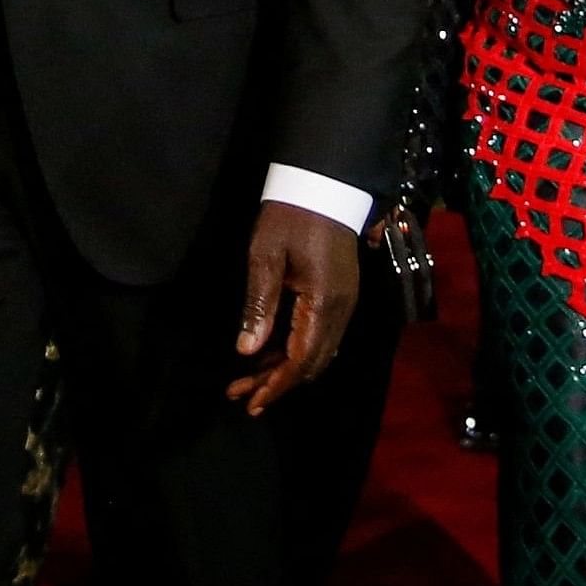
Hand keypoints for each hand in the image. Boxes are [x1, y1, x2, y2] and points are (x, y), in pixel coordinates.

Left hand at [226, 201, 360, 414]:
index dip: (276, 384)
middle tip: (240, 396)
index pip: (301, 359)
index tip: (251, 401)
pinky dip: (296, 352)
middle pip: (312, 363)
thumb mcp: (265, 256)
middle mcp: (341, 310)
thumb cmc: (290, 216)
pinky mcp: (340, 296)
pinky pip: (321, 336)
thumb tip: (247, 350)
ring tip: (249, 382)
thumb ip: (259, 305)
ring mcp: (345, 304)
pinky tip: (270, 355)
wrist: (324, 184)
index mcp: (323, 303)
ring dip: (285, 370)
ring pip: (318, 352)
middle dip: (276, 383)